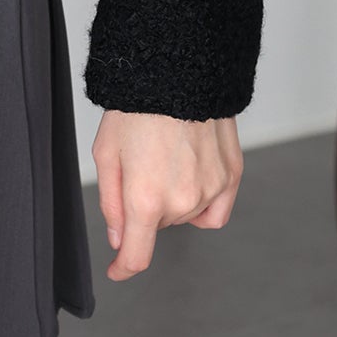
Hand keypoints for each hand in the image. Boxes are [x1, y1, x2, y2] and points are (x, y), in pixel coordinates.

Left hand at [91, 107, 243, 279]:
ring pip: (185, 215)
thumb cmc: (136, 104)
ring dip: (173, 199)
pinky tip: (191, 177)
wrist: (177, 68)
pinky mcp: (231, 175)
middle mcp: (182, 201)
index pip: (137, 256)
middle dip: (145, 205)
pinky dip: (202, 203)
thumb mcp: (106, 152)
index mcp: (145, 198)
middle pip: (158, 226)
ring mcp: (210, 189)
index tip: (117, 268)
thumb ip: (111, 202)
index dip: (123, 267)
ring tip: (165, 157)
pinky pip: (216, 210)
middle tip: (140, 162)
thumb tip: (120, 239)